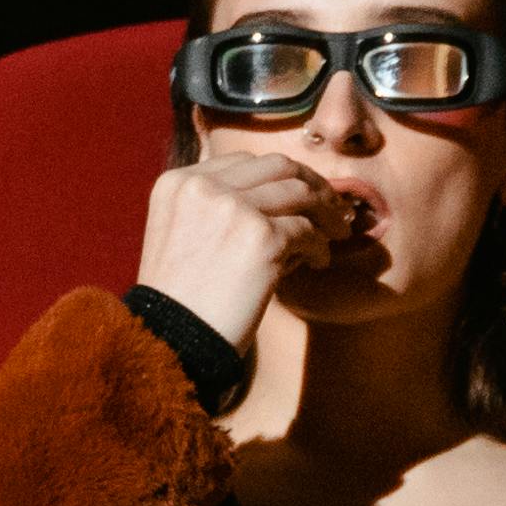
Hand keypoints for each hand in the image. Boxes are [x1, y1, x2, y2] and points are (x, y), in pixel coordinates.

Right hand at [137, 141, 362, 364]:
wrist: (170, 343)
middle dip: (311, 183)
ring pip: (299, 192)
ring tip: (335, 234)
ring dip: (325, 213)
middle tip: (332, 207)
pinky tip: (319, 262)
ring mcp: (233, 208)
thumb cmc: (180, 302)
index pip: (243, 162)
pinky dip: (319, 246)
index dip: (278, 176)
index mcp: (178, 183)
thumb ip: (215, 209)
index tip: (299, 194)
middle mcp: (203, 186)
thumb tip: (281, 200)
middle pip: (277, 166)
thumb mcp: (179, 236)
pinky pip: (307, 231)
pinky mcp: (261, 238)